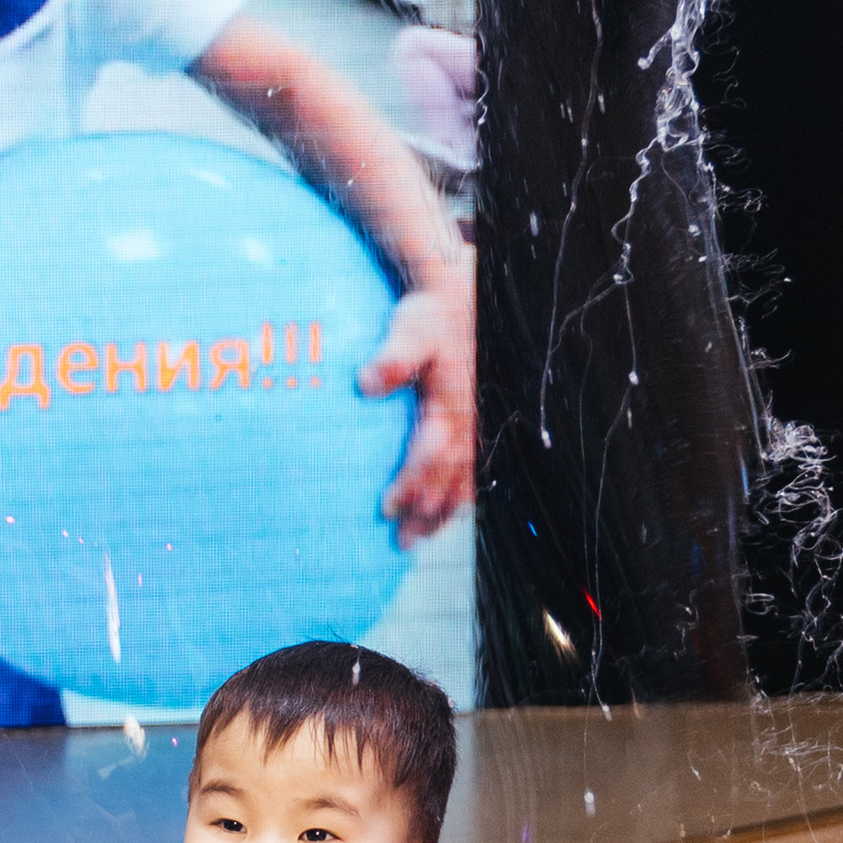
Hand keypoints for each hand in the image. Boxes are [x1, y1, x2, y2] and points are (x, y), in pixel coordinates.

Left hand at [362, 256, 474, 542]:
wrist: (457, 299)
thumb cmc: (427, 316)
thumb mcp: (410, 328)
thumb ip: (393, 355)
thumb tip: (367, 382)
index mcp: (451, 401)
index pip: (431, 454)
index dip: (411, 483)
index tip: (385, 509)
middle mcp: (467, 417)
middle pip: (449, 476)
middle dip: (427, 511)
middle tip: (401, 543)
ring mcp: (475, 421)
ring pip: (463, 477)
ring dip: (443, 510)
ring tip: (420, 538)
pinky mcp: (474, 422)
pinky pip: (472, 467)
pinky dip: (459, 494)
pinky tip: (446, 513)